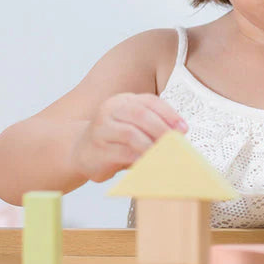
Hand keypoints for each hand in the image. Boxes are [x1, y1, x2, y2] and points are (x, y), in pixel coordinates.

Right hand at [71, 93, 187, 182]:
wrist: (80, 151)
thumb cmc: (115, 140)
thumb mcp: (134, 127)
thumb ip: (153, 128)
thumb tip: (180, 136)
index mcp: (124, 100)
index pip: (150, 101)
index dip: (169, 114)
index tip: (183, 129)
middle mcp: (111, 109)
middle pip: (140, 114)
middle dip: (162, 129)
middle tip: (176, 143)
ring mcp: (101, 128)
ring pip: (130, 133)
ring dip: (151, 145)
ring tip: (165, 155)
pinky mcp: (97, 148)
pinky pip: (121, 152)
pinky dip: (138, 158)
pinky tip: (149, 163)